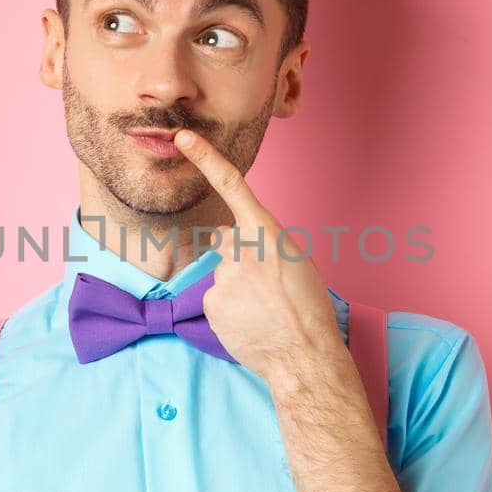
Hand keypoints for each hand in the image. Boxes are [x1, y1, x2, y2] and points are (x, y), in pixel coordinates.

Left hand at [173, 128, 343, 384]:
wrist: (304, 353)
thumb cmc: (308, 308)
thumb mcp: (295, 260)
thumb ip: (265, 244)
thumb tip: (237, 247)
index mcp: (268, 232)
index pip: (232, 185)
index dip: (206, 158)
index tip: (184, 138)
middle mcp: (242, 248)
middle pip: (228, 244)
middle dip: (242, 262)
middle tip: (267, 291)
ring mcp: (224, 275)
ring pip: (223, 276)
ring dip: (238, 291)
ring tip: (263, 312)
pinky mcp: (212, 302)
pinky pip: (216, 300)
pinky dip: (229, 311)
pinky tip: (249, 324)